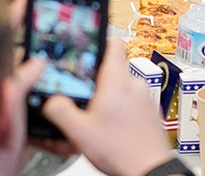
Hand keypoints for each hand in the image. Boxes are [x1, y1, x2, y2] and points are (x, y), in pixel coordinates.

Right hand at [42, 39, 171, 175]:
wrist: (149, 170)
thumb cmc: (120, 151)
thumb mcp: (79, 132)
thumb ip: (61, 111)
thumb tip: (52, 101)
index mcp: (117, 81)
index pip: (113, 44)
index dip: (100, 42)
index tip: (90, 47)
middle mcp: (135, 85)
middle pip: (115, 69)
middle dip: (99, 80)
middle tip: (85, 96)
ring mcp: (146, 98)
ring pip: (124, 87)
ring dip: (111, 98)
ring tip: (99, 117)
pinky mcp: (151, 112)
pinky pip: (134, 102)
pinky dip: (123, 110)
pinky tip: (114, 127)